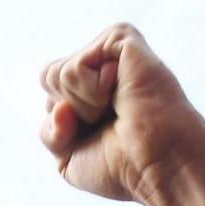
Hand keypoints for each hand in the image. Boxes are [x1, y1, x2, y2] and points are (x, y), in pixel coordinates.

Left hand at [38, 22, 204, 205]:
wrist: (157, 163)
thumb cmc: (122, 167)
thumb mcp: (69, 160)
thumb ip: (49, 133)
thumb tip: (59, 105)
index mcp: (91, 91)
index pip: (48, 98)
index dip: (60, 130)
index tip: (100, 140)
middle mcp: (101, 67)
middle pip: (47, 78)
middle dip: (69, 113)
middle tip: (109, 122)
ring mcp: (110, 51)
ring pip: (56, 74)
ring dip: (82, 105)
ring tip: (118, 108)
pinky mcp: (120, 37)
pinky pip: (74, 67)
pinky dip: (90, 92)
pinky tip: (121, 94)